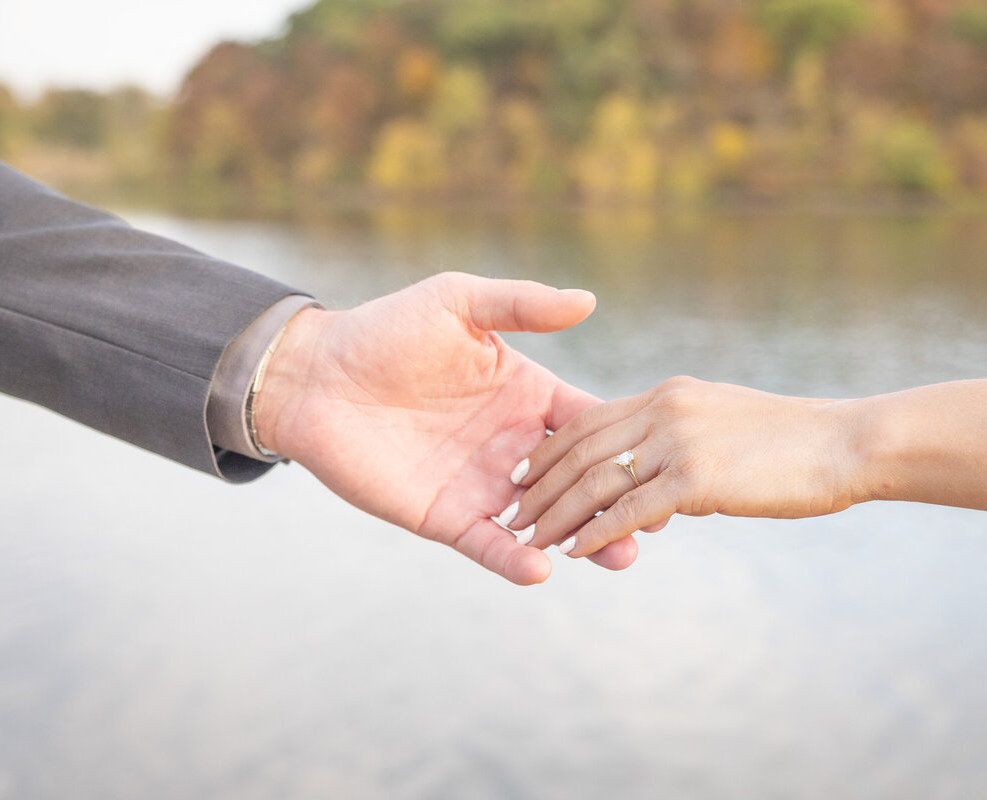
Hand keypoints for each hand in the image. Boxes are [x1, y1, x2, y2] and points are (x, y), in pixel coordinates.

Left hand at [253, 272, 638, 584]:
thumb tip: (589, 299)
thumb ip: (522, 305)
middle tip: (656, 523)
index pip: (587, 424)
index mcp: (525, 396)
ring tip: (619, 557)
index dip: (626, 442)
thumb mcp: (459, 303)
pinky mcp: (444, 515)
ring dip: (581, 539)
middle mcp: (511, 445)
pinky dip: (513, 558)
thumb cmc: (386, 330)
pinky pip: (487, 543)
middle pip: (579, 481)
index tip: (670, 457)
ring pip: (543, 521)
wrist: (316, 376)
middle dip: (617, 502)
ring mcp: (481, 484)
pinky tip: (542, 569)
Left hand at [508, 376, 859, 557]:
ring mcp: (677, 440)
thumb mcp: (725, 428)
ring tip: (528, 537)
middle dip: (539, 484)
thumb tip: (656, 496)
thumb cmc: (795, 443)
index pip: (589, 420)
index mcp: (667, 394)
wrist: (848, 442)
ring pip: (594, 480)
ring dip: (556, 513)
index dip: (550, 449)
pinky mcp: (694, 477)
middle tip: (511, 512)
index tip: (524, 474)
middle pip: (579, 449)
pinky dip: (594, 532)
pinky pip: (628, 510)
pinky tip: (572, 552)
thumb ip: (681, 449)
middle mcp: (663, 409)